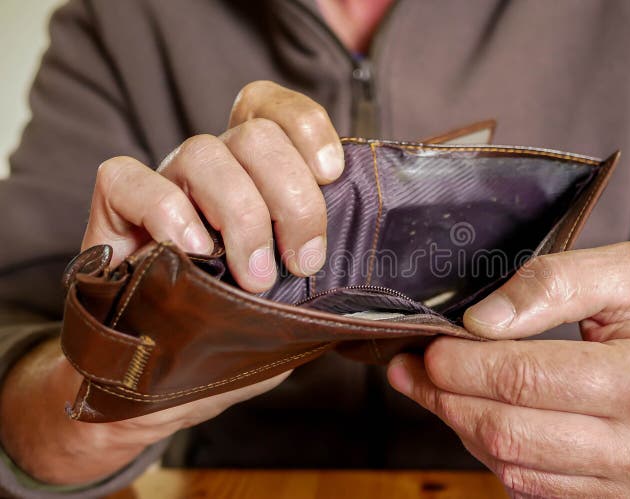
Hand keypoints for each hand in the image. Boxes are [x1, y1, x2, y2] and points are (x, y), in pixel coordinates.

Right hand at [0, 81, 341, 484]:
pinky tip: (192, 253)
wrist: (165, 382)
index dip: (307, 127)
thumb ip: (325, 274)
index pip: (273, 110)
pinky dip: (167, 212)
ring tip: (257, 279)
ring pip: (203, 154)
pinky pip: (127, 179)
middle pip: (255, 136)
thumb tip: (366, 273)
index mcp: (256, 175)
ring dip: (242, 217)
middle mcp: (212, 169)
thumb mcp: (297, 302)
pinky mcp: (112, 210)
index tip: (332, 174)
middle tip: (303, 263)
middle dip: (292, 199)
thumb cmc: (238, 334)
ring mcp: (162, 183)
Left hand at [388, 242, 629, 497]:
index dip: (462, 364)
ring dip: (459, 425)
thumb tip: (482, 320)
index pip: (525, 378)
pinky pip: (531, 488)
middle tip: (412, 369)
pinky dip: (491, 452)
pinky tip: (474, 417)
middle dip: (445, 396)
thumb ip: (553, 283)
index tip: (428, 346)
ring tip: (433, 390)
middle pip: (508, 429)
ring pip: (511, 465)